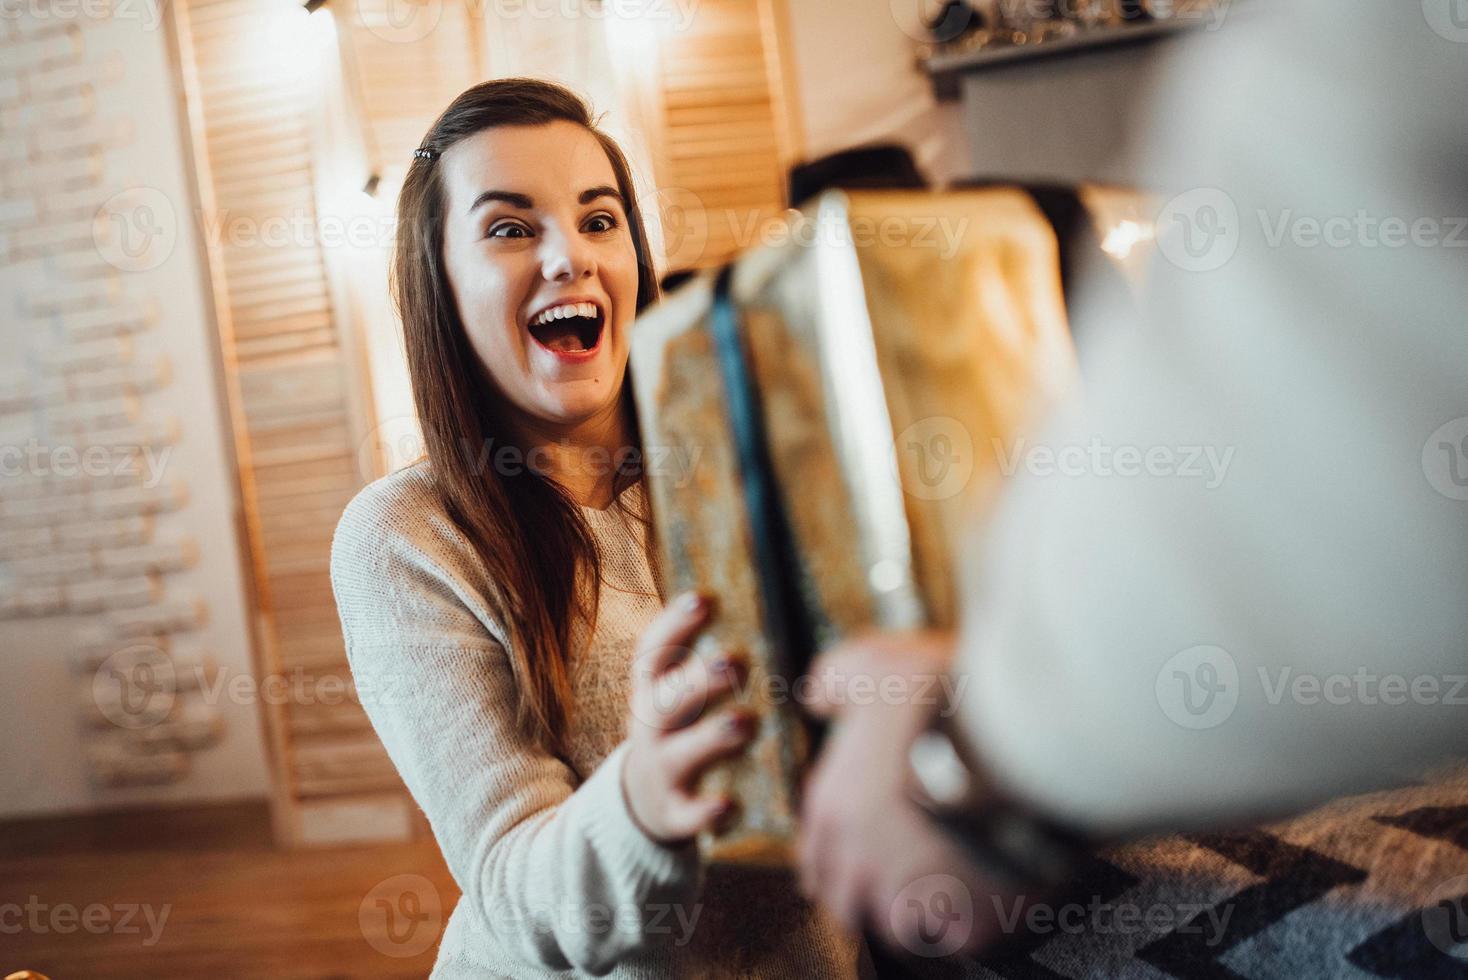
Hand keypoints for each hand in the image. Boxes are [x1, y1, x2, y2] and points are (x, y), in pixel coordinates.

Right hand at [621, 590, 756, 845]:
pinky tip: (728, 805)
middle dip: (698, 680)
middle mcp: (649, 727)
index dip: (673, 625)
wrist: (645, 799)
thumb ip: (707, 662)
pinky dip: (705, 812)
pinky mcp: (672, 812)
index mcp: (651, 690)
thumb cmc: (682, 728)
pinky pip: (686, 814)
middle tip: (734, 662)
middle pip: (664, 700)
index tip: (702, 600)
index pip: (651, 653)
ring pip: (677, 753)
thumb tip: (769, 614)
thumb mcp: (679, 694)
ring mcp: (659, 770)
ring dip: (709, 737)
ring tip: (743, 722)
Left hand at [797, 630, 1007, 956]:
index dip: (837, 856)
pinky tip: (975, 900)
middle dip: (867, 892)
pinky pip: (949, 939)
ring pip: (893, 924)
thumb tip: (820, 694)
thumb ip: (838, 681)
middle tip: (900, 877)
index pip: (814, 855)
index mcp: (833, 805)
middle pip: (844, 900)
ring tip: (940, 890)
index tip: (861, 852)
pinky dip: (958, 926)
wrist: (1015, 732)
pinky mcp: (963, 921)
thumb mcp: (874, 664)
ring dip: (910, 911)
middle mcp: (858, 856)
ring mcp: (908, 893)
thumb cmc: (947, 695)